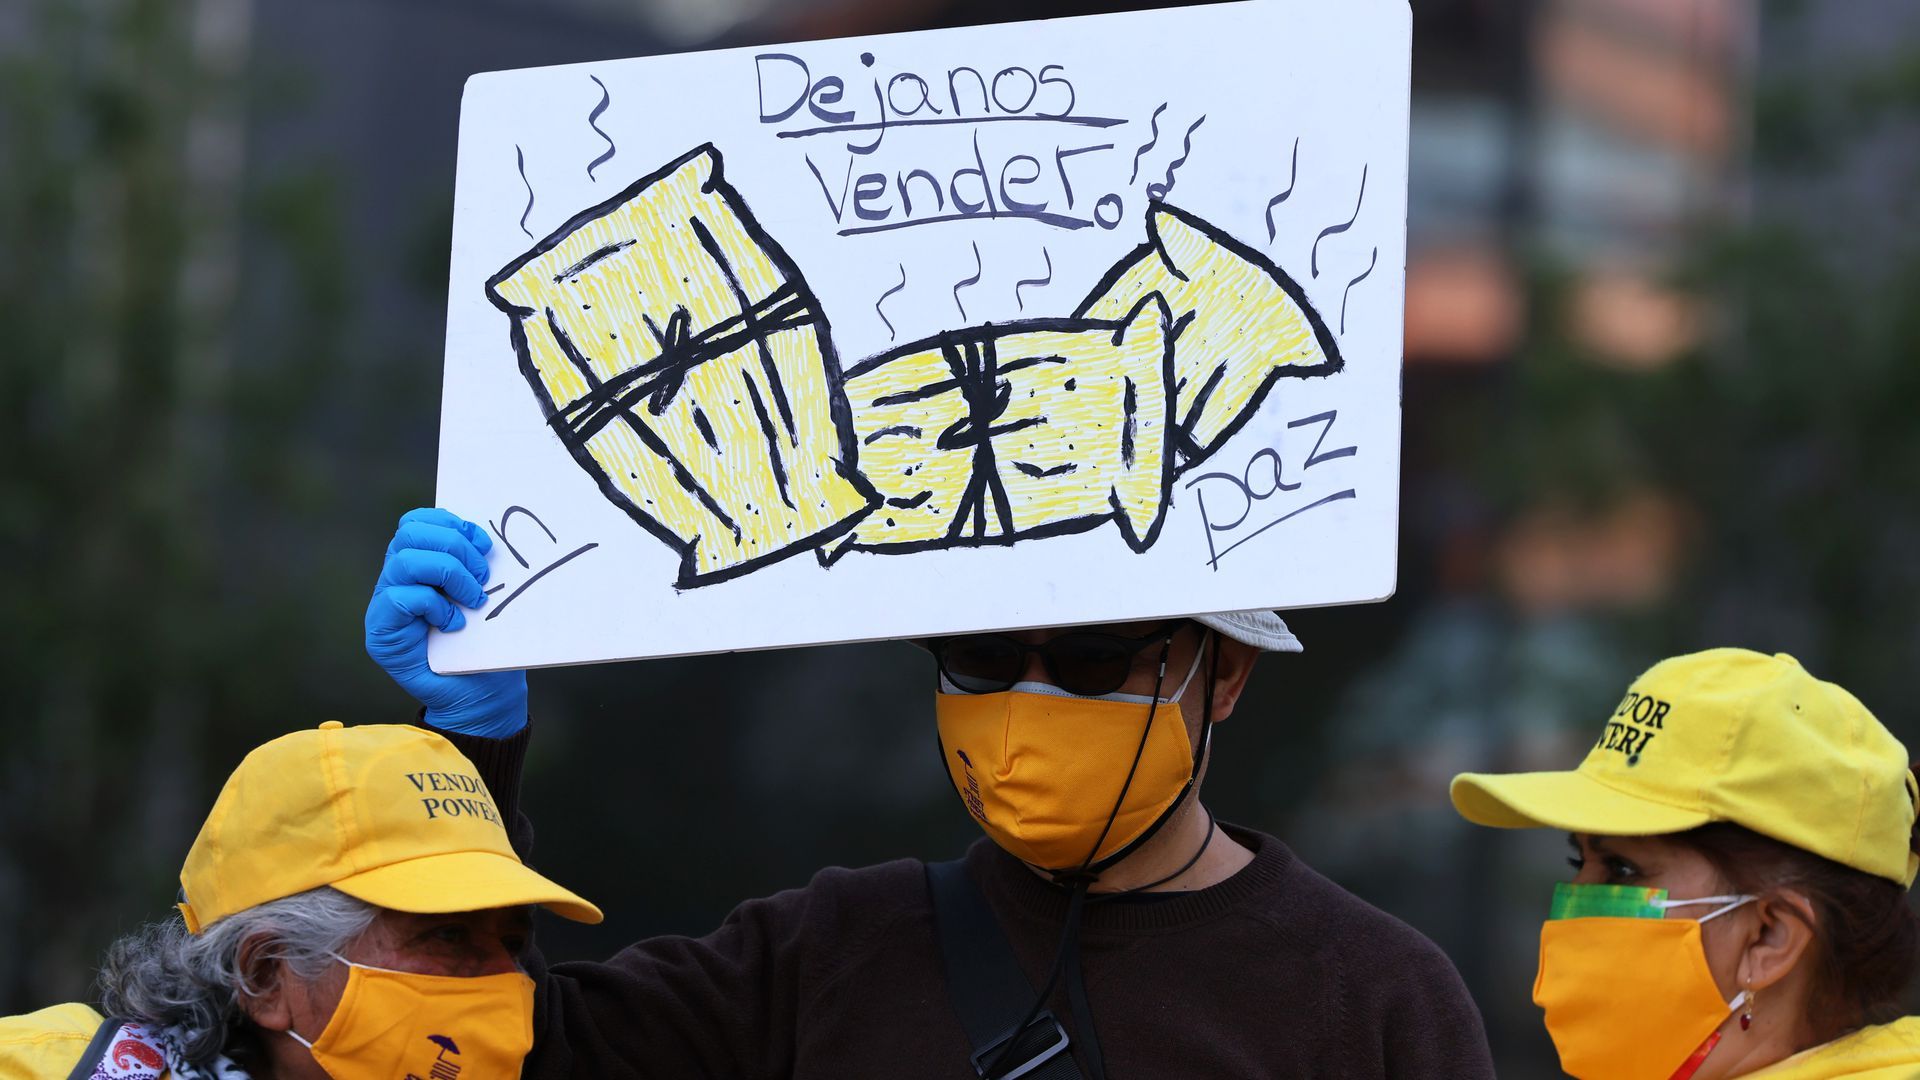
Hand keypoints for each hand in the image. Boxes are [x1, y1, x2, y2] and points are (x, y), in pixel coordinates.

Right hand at [365, 508, 528, 736]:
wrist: (480, 698)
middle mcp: (396, 581)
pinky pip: (399, 598)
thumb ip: (477, 566)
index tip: (483, 542)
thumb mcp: (487, 596)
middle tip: (483, 574)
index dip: (450, 522)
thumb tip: (488, 537)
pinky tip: (454, 624)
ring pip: (403, 560)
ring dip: (448, 573)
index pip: (417, 522)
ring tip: (473, 599)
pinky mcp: (381, 633)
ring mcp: (384, 606)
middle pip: (409, 533)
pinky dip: (433, 605)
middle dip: (453, 546)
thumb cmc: (486, 646)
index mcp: (418, 566)